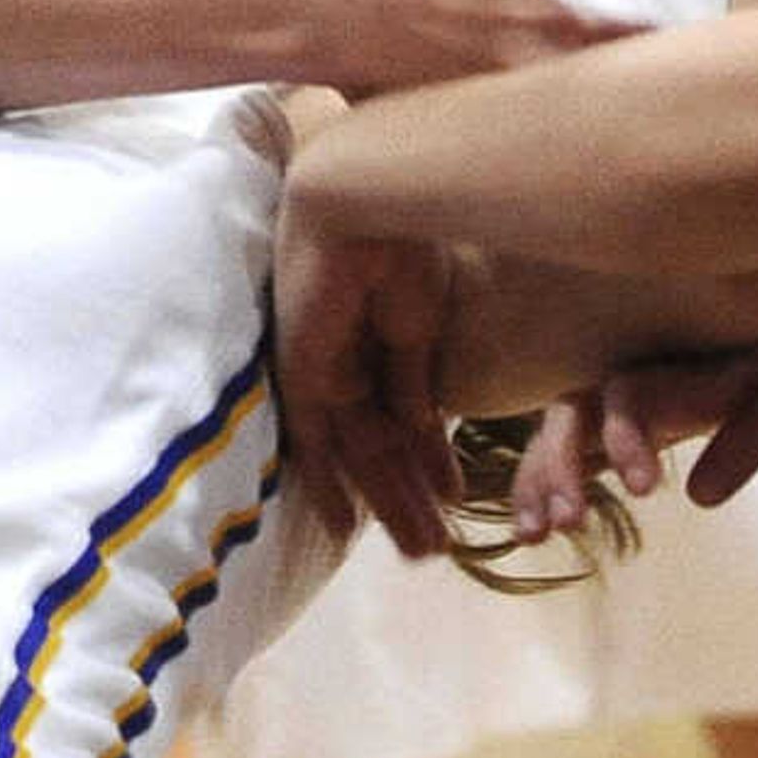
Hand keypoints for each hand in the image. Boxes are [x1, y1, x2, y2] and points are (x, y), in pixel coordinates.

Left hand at [275, 213, 465, 556]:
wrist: (369, 205)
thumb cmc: (404, 248)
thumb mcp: (423, 326)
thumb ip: (415, 377)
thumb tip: (425, 426)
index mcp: (383, 339)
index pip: (404, 415)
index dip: (428, 461)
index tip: (452, 496)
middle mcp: (351, 359)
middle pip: (381, 445)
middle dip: (411, 497)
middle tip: (437, 547)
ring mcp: (326, 369)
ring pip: (357, 455)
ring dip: (390, 504)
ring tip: (423, 553)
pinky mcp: (304, 374)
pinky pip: (314, 443)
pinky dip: (327, 486)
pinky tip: (345, 527)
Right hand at [507, 319, 757, 538]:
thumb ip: (757, 431)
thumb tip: (701, 498)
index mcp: (677, 350)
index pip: (632, 393)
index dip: (628, 438)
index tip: (642, 490)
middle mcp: (630, 365)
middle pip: (572, 410)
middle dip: (561, 464)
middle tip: (565, 522)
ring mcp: (614, 394)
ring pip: (556, 434)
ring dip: (540, 482)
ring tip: (532, 536)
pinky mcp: (611, 423)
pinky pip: (563, 451)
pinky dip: (540, 486)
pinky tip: (530, 532)